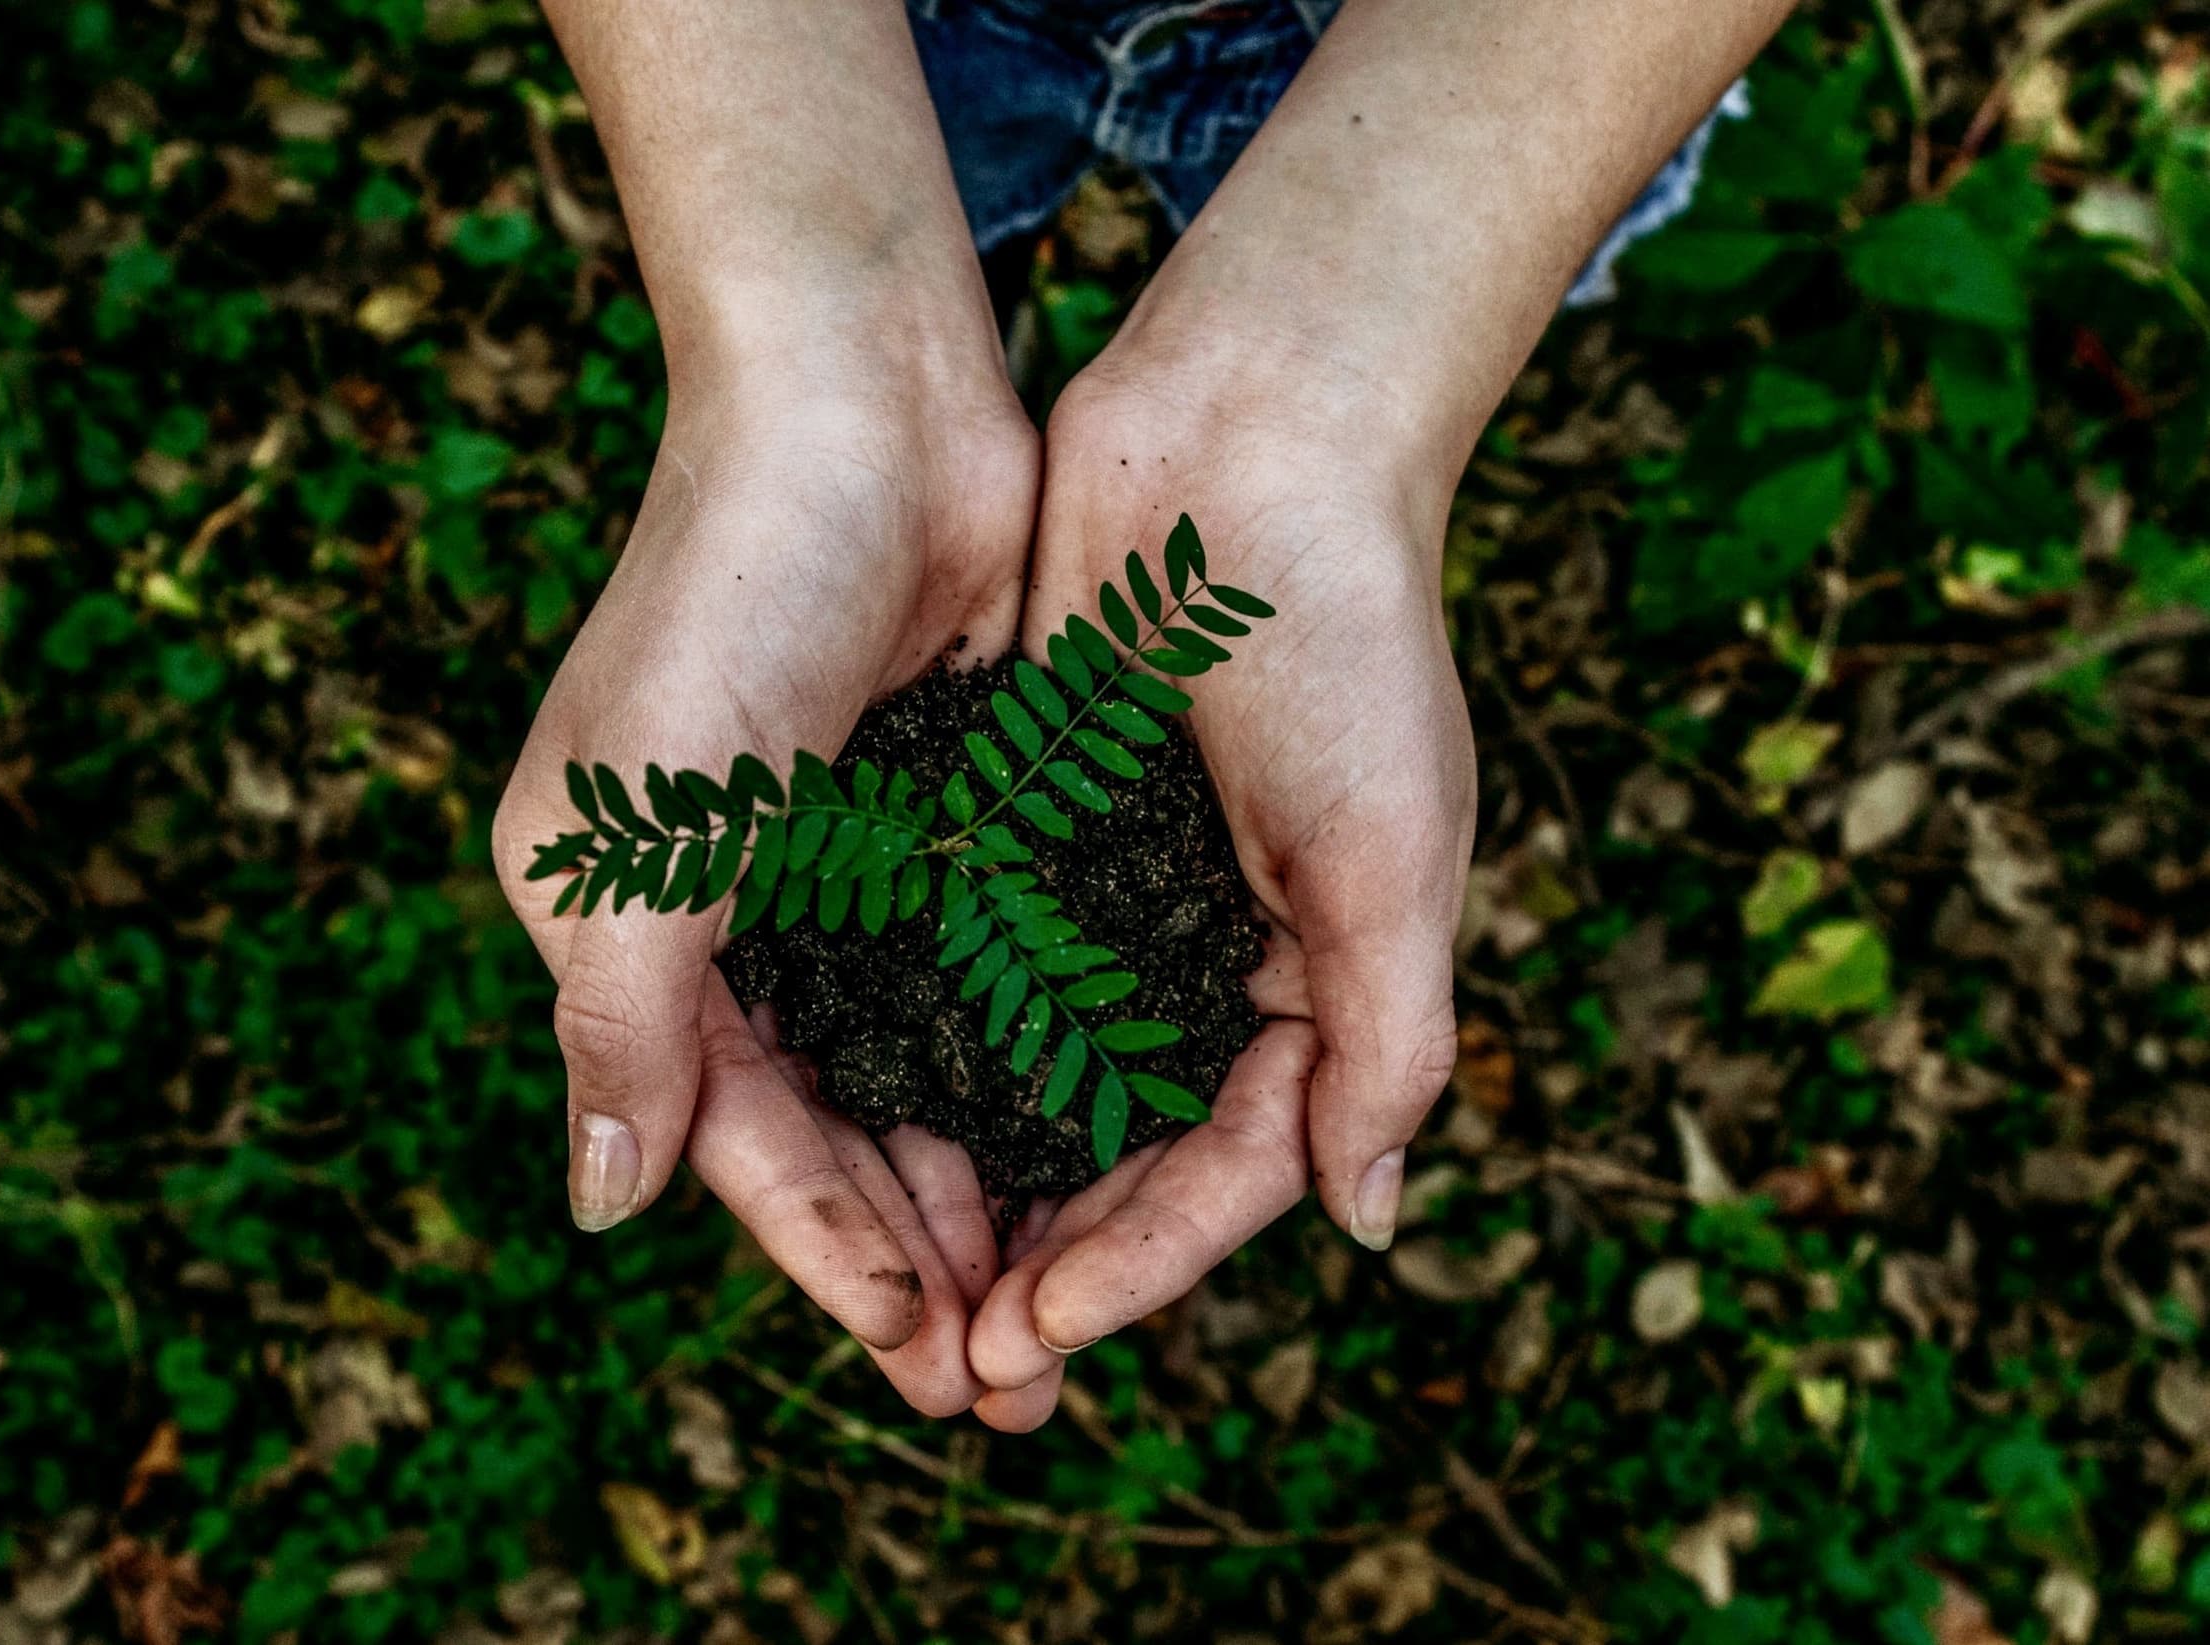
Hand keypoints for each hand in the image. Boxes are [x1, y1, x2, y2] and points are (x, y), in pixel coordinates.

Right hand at [492, 363, 1037, 1414]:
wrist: (863, 399)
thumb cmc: (730, 593)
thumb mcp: (643, 820)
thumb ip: (622, 1019)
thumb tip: (600, 1209)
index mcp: (629, 924)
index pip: (734, 1131)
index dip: (824, 1249)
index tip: (922, 1350)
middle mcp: (732, 914)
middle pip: (832, 1127)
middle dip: (916, 1253)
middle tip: (1010, 1382)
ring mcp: (845, 871)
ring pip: (917, 1073)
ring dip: (981, 1187)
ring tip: (1061, 1304)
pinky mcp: (943, 822)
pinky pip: (985, 982)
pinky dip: (1027, 1070)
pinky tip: (1093, 1151)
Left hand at [966, 341, 1477, 1422]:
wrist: (1248, 437)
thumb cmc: (1347, 640)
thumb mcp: (1394, 854)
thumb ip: (1387, 1041)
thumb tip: (1366, 1224)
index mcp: (1311, 979)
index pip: (1227, 1167)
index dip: (1142, 1263)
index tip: (1040, 1330)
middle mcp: (1204, 956)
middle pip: (1120, 1153)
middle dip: (1048, 1263)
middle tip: (957, 1368)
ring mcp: (1106, 896)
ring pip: (1030, 1082)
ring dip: (975, 1187)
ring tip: (898, 1289)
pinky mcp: (1020, 827)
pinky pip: (966, 967)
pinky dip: (923, 1048)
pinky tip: (856, 1120)